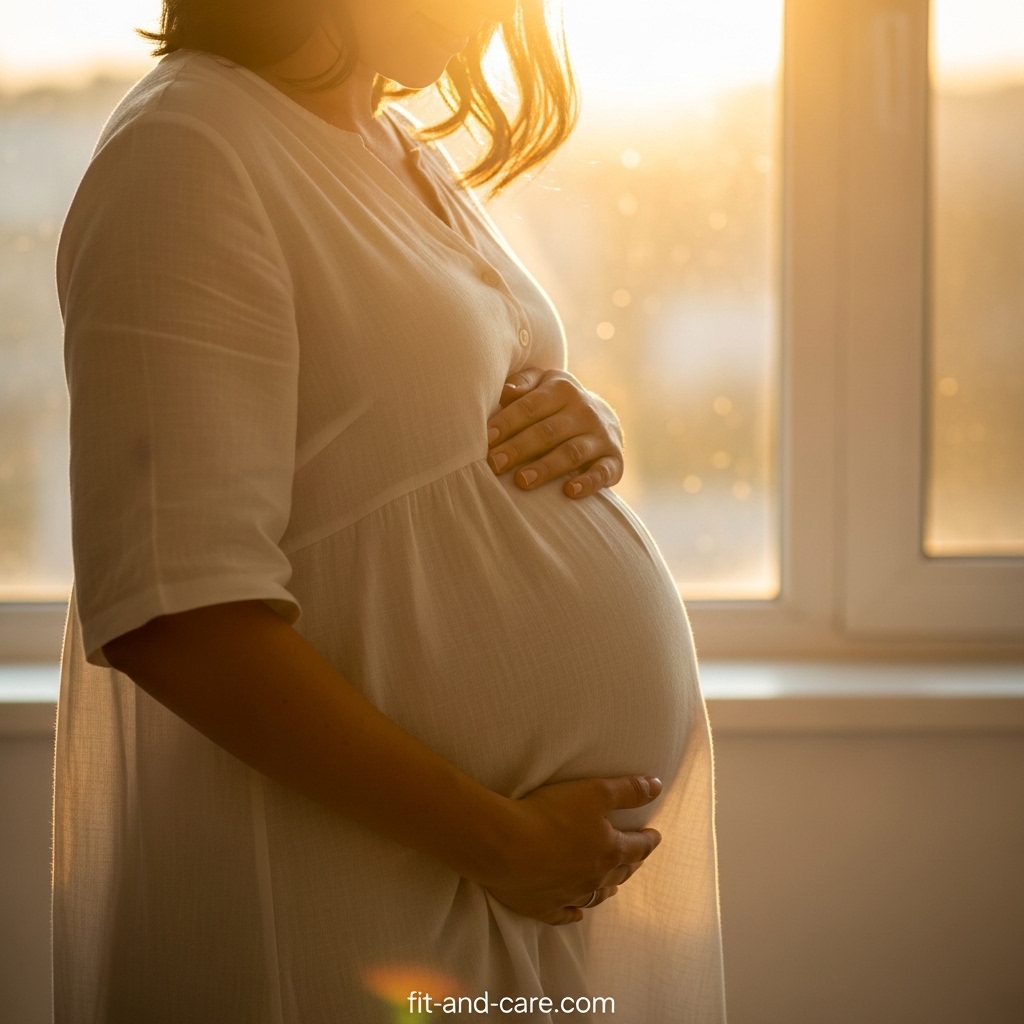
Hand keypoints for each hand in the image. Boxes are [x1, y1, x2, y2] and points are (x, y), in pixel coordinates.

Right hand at [481, 775, 662, 925]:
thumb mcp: (595, 792)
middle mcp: (594, 878)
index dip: (648, 840)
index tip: (655, 836)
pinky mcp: (543, 907)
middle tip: (637, 859)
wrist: (505, 845)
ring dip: (607, 889)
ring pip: (596, 896)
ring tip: (614, 886)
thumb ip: (628, 790)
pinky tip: (577, 914)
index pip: (637, 847)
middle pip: (619, 872)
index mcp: (609, 851)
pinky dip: (574, 914)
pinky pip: (564, 915)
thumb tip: (657, 787)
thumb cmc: (552, 813)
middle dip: (631, 864)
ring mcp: (569, 895)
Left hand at [487, 368, 623, 498]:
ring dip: (546, 468)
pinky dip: (588, 482)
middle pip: (547, 431)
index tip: (487, 439)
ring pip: (571, 452)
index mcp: (561, 389)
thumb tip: (504, 391)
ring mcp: (600, 436)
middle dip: (519, 448)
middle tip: (495, 464)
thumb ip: (522, 384)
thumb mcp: (542, 385)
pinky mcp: (614, 460)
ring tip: (522, 481)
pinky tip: (569, 491)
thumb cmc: (556, 404)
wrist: (604, 418)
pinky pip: (602, 472)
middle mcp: (584, 410)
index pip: (530, 406)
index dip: (508, 422)